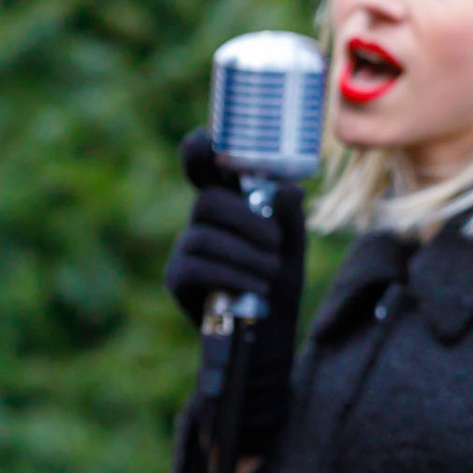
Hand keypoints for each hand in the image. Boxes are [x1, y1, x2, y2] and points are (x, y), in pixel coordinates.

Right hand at [163, 129, 305, 326]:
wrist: (269, 334)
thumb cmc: (278, 281)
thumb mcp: (293, 247)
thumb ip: (290, 217)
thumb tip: (287, 190)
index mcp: (228, 203)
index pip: (205, 167)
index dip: (199, 148)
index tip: (207, 137)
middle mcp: (202, 221)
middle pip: (207, 200)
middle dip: (246, 219)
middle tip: (275, 243)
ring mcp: (186, 248)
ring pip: (206, 236)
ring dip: (247, 255)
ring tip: (271, 272)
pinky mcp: (178, 277)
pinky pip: (198, 266)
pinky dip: (234, 275)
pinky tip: (256, 286)